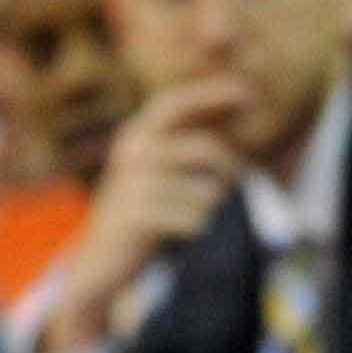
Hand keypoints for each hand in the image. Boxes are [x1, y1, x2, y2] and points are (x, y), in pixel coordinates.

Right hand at [37, 77, 250, 352]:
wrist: (98, 259)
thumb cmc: (142, 210)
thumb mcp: (161, 167)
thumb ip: (192, 139)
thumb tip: (237, 107)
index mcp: (138, 132)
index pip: (178, 101)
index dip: (214, 93)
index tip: (252, 94)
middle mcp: (133, 149)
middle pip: (206, 148)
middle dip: (230, 165)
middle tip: (235, 179)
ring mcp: (133, 182)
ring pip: (208, 191)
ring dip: (215, 204)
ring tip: (204, 211)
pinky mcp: (136, 215)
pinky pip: (195, 219)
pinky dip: (201, 226)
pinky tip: (190, 230)